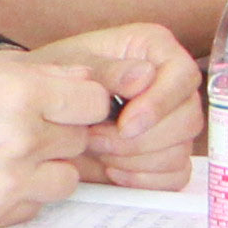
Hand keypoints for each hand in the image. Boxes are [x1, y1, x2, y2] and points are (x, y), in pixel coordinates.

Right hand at [0, 50, 107, 226]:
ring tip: (5, 155)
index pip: (93, 101)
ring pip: (66, 179)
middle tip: (16, 125)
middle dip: (57, 131)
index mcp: (16, 92)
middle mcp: (20, 139)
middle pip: (79, 139)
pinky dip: (21, 194)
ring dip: (46, 167)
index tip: (60, 102)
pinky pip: (35, 207)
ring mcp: (8, 183)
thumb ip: (33, 76)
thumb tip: (82, 81)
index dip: (77, 99)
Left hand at [27, 24, 202, 186]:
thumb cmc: (55, 81)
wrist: (38, 114)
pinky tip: (112, 169)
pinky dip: (144, 178)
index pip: (184, 75)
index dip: (160, 104)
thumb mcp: (70, 67)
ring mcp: (173, 121)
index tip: (125, 124)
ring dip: (135, 159)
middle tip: (95, 138)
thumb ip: (106, 71)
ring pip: (180, 150)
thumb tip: (144, 75)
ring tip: (96, 149)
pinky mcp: (168, 153)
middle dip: (140, 139)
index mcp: (153, 49)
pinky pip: (176, 174)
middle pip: (188, 119)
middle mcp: (170, 84)